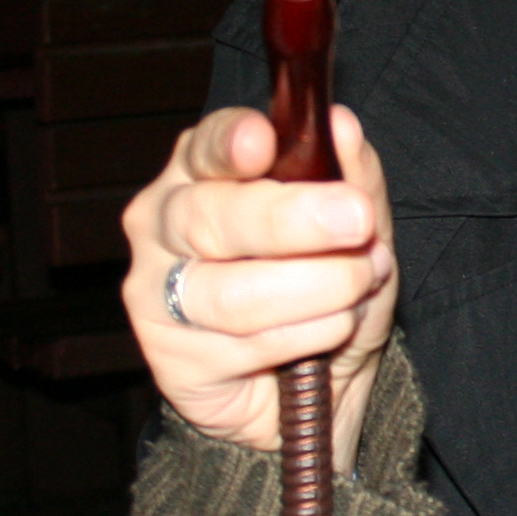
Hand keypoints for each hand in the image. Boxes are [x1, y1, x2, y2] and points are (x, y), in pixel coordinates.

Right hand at [120, 104, 394, 469]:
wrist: (315, 390)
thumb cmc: (326, 288)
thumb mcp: (359, 230)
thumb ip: (353, 179)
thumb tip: (342, 125)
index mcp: (202, 171)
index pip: (206, 146)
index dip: (231, 142)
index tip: (264, 142)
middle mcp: (164, 223)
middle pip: (213, 216)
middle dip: (292, 219)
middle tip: (356, 221)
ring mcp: (157, 292)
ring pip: (231, 292)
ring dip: (315, 288)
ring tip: (358, 286)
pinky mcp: (169, 358)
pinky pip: (245, 345)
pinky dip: (307, 335)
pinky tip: (332, 330)